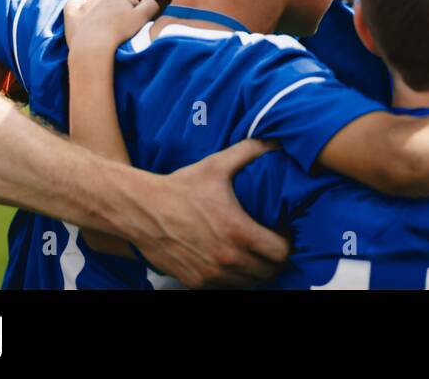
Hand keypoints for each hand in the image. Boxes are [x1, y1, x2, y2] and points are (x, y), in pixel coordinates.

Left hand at [65, 0, 158, 53]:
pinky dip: (79, 10)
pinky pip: (75, 6)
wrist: (93, 45)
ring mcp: (85, 4)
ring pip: (96, 6)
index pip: (132, 3)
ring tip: (102, 31)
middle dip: (117, 14)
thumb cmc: (120, 32)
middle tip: (119, 32)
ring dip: (100, 14)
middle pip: (114, 4)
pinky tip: (83, 19)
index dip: (135, 16)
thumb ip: (151, 5)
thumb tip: (149, 1)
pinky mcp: (71, 13)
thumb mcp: (143, 18)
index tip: (133, 28)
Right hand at [129, 140, 291, 287]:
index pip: (280, 253)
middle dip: (273, 259)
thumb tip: (274, 141)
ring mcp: (210, 274)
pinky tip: (230, 259)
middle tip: (269, 244)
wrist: (142, 210)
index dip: (286, 243)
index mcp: (238, 232)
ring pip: (248, 282)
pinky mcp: (194, 282)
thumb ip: (250, 151)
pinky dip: (232, 277)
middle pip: (268, 272)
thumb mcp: (217, 165)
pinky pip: (224, 287)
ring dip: (253, 270)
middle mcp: (227, 258)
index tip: (282, 233)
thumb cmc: (180, 188)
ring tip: (251, 252)